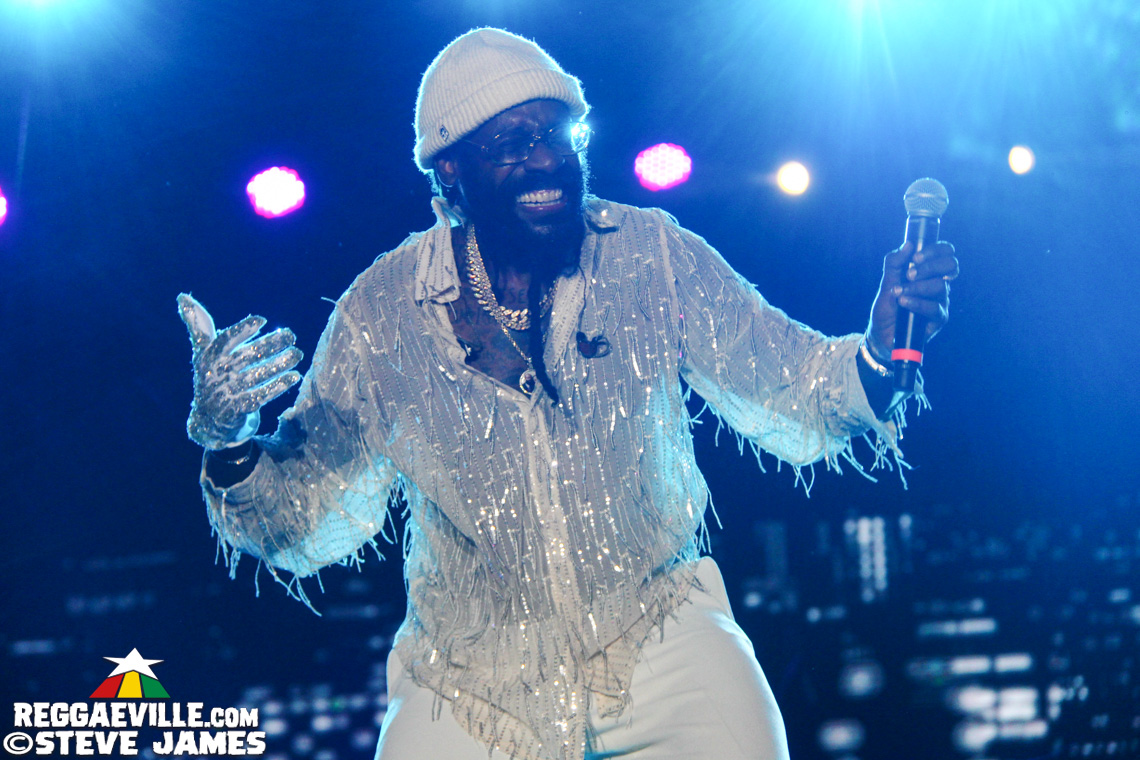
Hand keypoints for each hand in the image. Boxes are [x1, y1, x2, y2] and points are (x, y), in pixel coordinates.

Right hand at [178, 293, 301, 450]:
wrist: (208, 417)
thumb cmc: (210, 374)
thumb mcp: (203, 351)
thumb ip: (199, 325)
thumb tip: (182, 296)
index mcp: (208, 357)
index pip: (224, 341)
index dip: (242, 330)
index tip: (262, 321)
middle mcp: (217, 374)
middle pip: (246, 357)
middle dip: (270, 345)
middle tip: (291, 335)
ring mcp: (228, 392)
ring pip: (257, 376)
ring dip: (279, 364)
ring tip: (297, 354)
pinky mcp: (239, 409)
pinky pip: (261, 396)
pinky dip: (278, 386)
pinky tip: (294, 376)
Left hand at [866, 241, 958, 361]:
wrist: (881, 333)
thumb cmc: (887, 306)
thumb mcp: (886, 282)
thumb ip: (894, 263)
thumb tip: (908, 244)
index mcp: (929, 272)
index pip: (945, 253)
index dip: (935, 250)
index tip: (916, 256)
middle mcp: (939, 284)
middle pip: (950, 265)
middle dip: (930, 266)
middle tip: (910, 274)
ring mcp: (941, 301)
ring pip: (940, 286)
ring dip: (917, 287)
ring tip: (899, 293)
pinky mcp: (939, 318)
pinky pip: (934, 307)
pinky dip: (917, 303)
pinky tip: (903, 302)